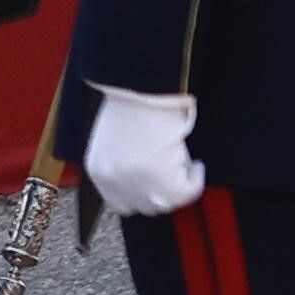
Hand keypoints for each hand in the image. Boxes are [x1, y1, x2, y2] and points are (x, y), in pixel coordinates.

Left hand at [81, 87, 204, 218]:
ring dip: (179, 185)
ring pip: (167, 203)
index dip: (142, 196)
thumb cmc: (131, 104)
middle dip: (162, 192)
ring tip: (186, 164)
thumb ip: (123, 165)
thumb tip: (148, 179)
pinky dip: (196, 179)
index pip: (120, 204)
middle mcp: (113, 183)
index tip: (158, 184)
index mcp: (98, 171)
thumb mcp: (115, 141)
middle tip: (175, 173)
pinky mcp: (162, 180)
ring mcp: (137, 185)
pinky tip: (196, 163)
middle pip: (145, 207)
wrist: (141, 88)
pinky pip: (188, 192)